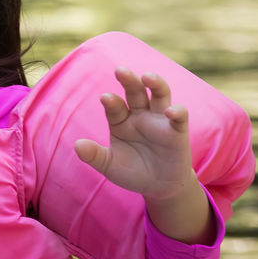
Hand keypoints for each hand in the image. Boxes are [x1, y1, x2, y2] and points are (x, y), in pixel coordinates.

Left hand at [73, 67, 195, 200]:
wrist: (158, 188)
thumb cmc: (131, 172)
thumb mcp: (109, 166)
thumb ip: (94, 155)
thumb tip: (77, 146)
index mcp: (120, 120)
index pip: (114, 106)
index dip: (110, 102)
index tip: (105, 98)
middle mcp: (140, 115)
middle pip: (135, 91)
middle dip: (128, 80)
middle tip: (120, 71)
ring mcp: (159, 120)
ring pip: (159, 94)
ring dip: (155, 83)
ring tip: (147, 77)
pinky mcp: (177, 131)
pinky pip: (180, 116)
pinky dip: (177, 111)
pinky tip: (171, 111)